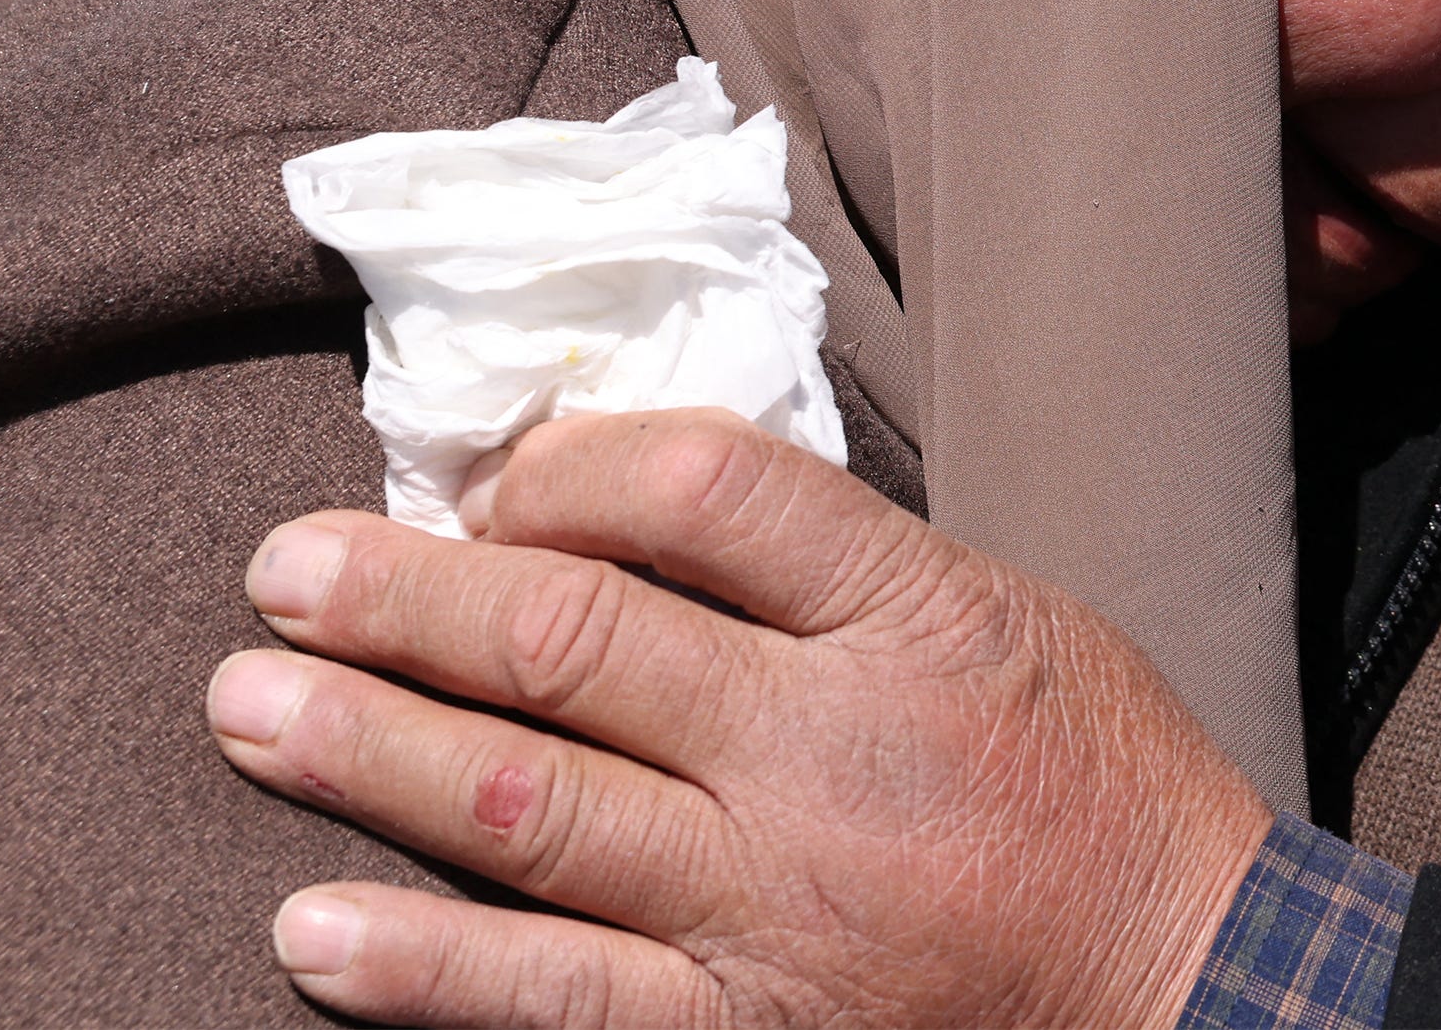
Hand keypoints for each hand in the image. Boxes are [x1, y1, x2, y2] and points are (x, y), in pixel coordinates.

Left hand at [207, 409, 1272, 1027]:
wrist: (1194, 993)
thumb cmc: (1094, 786)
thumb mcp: (1005, 615)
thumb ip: (832, 568)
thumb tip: (611, 507)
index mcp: (916, 616)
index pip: (705, 487)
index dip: (561, 464)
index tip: (484, 475)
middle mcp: (835, 752)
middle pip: (578, 639)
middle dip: (404, 596)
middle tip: (281, 566)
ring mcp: (780, 909)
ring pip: (531, 814)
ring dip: (368, 753)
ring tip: (246, 705)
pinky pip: (556, 1004)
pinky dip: (423, 969)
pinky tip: (313, 932)